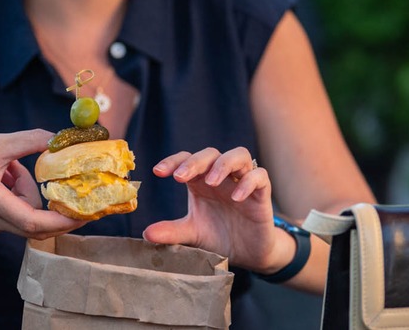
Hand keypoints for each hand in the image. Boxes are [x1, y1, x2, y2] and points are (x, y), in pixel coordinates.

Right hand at [0, 129, 85, 238]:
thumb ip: (32, 140)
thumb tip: (62, 139)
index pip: (33, 222)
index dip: (63, 221)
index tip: (85, 214)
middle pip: (35, 225)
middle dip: (54, 208)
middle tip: (73, 190)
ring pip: (26, 217)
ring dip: (29, 193)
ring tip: (9, 169)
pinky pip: (15, 216)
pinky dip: (18, 197)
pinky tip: (2, 179)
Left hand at [143, 147, 280, 272]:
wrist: (248, 254)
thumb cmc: (219, 236)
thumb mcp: (192, 234)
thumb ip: (171, 232)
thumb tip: (146, 234)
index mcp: (201, 182)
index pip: (187, 160)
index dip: (173, 161)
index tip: (158, 172)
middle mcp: (221, 177)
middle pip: (211, 153)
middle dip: (194, 162)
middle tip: (179, 177)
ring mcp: (242, 182)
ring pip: (239, 155)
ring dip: (223, 164)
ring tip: (211, 182)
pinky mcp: (262, 194)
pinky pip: (260, 177)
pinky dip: (249, 182)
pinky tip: (237, 197)